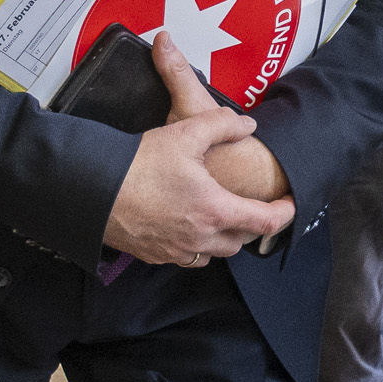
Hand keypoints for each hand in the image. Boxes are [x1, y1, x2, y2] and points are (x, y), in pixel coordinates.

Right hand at [102, 36, 295, 265]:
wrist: (91, 191)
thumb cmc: (138, 166)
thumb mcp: (186, 133)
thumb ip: (222, 124)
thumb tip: (246, 124)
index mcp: (216, 210)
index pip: (265, 222)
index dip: (284, 213)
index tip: (291, 205)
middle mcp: (200, 237)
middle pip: (240, 241)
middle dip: (250, 226)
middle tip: (252, 207)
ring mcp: (176, 251)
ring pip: (214, 253)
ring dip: (223, 238)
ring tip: (220, 216)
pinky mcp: (155, 255)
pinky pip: (186, 257)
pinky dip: (195, 245)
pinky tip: (186, 225)